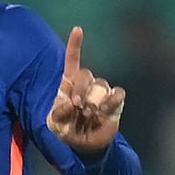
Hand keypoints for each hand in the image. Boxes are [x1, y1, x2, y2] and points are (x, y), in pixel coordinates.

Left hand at [47, 26, 125, 159]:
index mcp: (69, 85)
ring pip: (101, 85)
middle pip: (85, 74)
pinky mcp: (114, 100)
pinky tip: (104, 113)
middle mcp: (86, 85)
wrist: (86, 145)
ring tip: (89, 116)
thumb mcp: (56, 124)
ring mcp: (101, 92)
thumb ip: (59, 113)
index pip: (73, 61)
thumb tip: (73, 103)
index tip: (78, 29)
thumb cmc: (67, 131)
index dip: (76, 45)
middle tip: (77, 106)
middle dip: (80, 89)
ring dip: (95, 101)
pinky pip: (117, 93)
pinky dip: (110, 102)